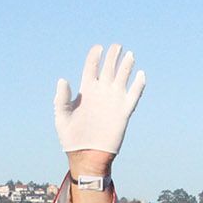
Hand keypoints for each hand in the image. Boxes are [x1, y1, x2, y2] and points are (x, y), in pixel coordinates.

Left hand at [53, 44, 145, 158]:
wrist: (87, 156)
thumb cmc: (71, 137)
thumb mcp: (62, 117)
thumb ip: (62, 98)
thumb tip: (63, 79)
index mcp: (86, 90)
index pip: (92, 66)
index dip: (95, 56)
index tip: (99, 48)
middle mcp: (101, 92)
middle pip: (109, 67)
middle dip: (113, 55)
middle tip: (117, 46)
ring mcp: (114, 101)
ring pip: (122, 78)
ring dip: (126, 66)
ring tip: (130, 55)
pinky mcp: (124, 112)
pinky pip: (133, 96)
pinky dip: (138, 86)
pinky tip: (141, 75)